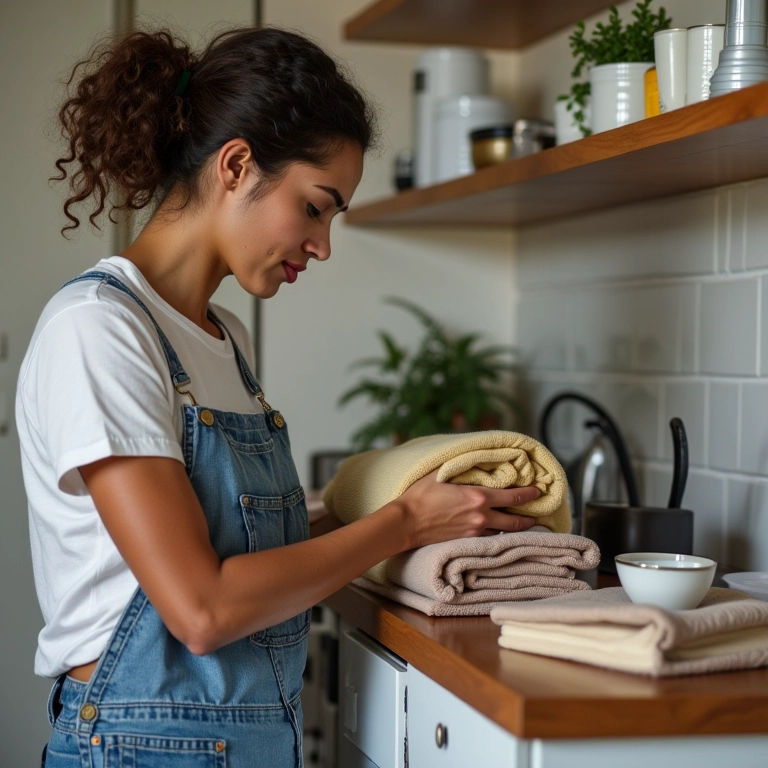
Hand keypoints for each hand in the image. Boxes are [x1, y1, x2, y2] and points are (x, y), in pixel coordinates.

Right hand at [395, 470, 540, 548]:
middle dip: (529, 518)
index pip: (513, 496)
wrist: (406, 523)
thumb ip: (461, 465)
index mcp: (478, 497)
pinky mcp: (466, 541)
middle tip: (537, 515)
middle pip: (515, 521)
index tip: (538, 492)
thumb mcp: (441, 472)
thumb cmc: (420, 495)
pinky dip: (496, 533)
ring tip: (520, 523)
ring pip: (502, 531)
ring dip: (513, 527)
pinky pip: (488, 538)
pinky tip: (497, 530)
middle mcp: (481, 517)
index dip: (529, 494)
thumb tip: (474, 458)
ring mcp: (474, 532)